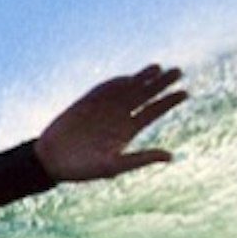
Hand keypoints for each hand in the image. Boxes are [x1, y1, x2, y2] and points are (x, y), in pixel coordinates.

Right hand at [35, 64, 186, 182]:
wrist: (51, 162)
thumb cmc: (82, 169)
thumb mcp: (114, 166)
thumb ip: (140, 159)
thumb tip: (170, 156)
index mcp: (128, 131)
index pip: (152, 112)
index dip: (168, 102)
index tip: (185, 93)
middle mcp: (118, 116)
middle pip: (144, 95)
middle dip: (161, 83)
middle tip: (179, 71)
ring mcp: (102, 108)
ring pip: (127, 89)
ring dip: (142, 78)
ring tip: (158, 68)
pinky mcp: (85, 103)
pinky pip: (103, 90)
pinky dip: (116, 83)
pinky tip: (129, 78)